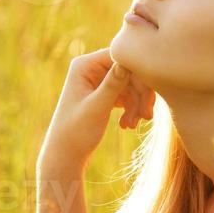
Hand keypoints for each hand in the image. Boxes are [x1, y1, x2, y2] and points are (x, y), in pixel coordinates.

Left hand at [40, 48, 156, 171]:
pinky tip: (127, 125)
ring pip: (131, 84)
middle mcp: (91, 68)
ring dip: (136, 104)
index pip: (121, 57)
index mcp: (84, 65)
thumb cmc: (76, 132)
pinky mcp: (104, 93)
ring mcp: (98, 81)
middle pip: (129, 71)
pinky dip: (131, 108)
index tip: (147, 99)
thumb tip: (128, 62)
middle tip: (146, 117)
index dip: (138, 75)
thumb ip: (112, 85)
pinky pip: (127, 94)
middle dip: (140, 94)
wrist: (66, 154)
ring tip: (134, 125)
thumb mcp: (96, 108)